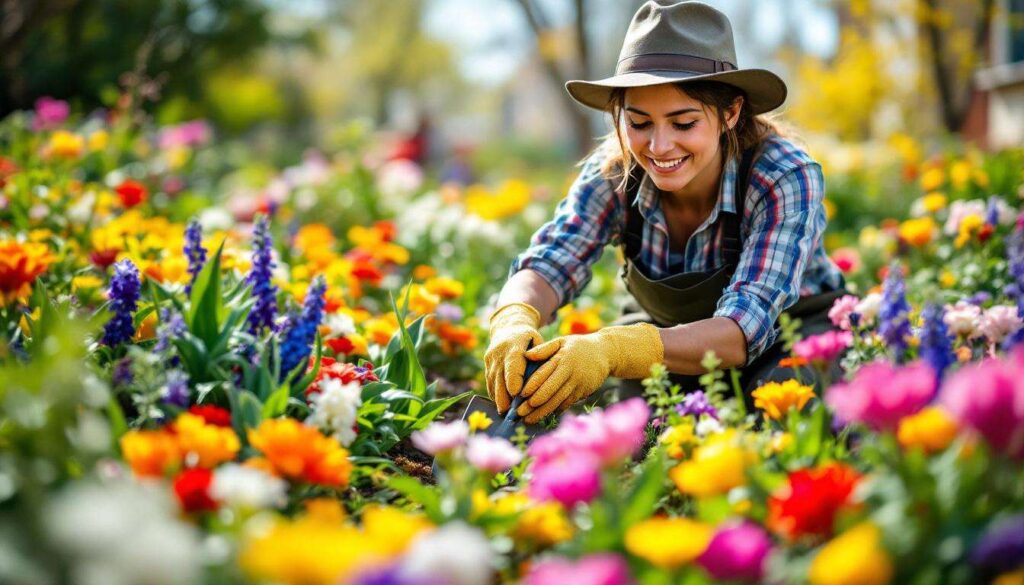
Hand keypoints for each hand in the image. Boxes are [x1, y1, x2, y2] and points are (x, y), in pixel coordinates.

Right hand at [483, 303, 542, 412]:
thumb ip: (540, 356)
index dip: (513, 378)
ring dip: (498, 398)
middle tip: (509, 412)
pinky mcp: (486, 364)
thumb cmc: (528, 338)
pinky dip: (494, 394)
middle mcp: (499, 352)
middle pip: (500, 376)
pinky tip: (500, 406)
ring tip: (504, 414)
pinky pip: (489, 382)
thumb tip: (541, 374)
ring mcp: (490, 359)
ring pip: (493, 381)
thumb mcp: (537, 340)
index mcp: (514, 345)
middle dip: (504, 395)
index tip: (516, 393)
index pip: (513, 363)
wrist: (508, 327)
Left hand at [516, 323, 663, 423]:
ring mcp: (578, 384)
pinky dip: (555, 411)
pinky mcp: (583, 393)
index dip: (532, 386)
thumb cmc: (578, 346)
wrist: (605, 353)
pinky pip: (567, 404)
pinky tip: (543, 416)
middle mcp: (571, 373)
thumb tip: (527, 355)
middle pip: (550, 391)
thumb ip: (544, 348)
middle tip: (519, 413)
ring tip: (528, 420)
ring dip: (542, 412)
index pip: (544, 374)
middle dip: (533, 404)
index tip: (520, 395)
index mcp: (563, 359)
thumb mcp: (562, 341)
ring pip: (558, 401)